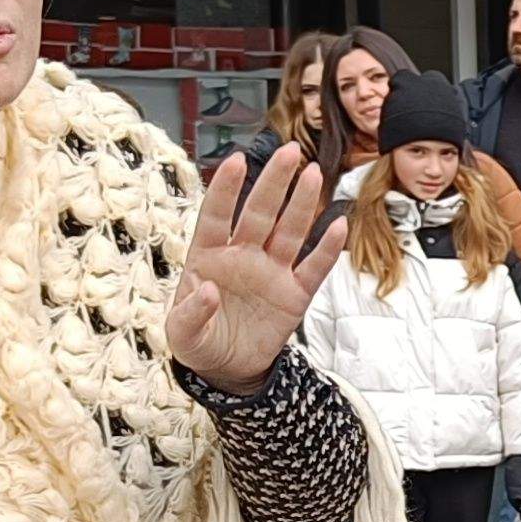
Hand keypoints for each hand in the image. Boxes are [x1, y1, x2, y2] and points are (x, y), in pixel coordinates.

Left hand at [167, 149, 334, 392]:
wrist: (228, 370)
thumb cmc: (200, 343)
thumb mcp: (182, 334)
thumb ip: (189, 313)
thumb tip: (208, 289)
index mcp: (208, 257)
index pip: (216, 216)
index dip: (227, 189)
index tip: (238, 161)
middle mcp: (242, 257)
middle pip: (260, 213)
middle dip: (274, 182)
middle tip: (290, 151)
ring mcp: (271, 273)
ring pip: (289, 231)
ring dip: (301, 203)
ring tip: (312, 173)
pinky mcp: (295, 295)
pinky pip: (314, 268)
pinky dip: (327, 249)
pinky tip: (338, 225)